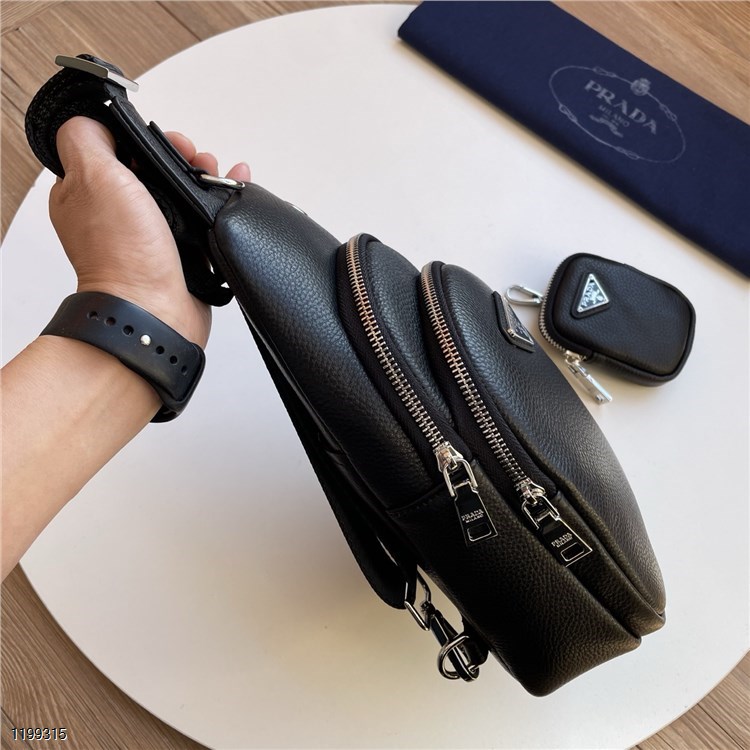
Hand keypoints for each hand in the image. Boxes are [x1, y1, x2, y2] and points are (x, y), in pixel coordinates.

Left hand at [48, 117, 250, 346]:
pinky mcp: (183, 255)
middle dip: (183, 158)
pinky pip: (204, 220)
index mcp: (89, 194)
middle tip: (197, 159)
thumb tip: (98, 122)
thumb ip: (86, 138)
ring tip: (221, 174)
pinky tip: (237, 189)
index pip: (118, 149)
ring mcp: (153, 237)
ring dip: (206, 177)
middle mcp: (120, 216)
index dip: (145, 139)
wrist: (155, 311)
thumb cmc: (123, 255)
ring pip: (183, 193)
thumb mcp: (92, 176)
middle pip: (156, 170)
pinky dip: (223, 203)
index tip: (167, 140)